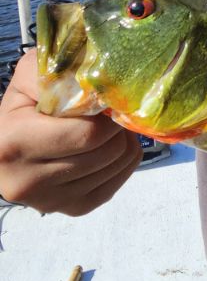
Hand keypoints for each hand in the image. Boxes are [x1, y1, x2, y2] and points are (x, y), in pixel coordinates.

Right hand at [0, 50, 141, 215]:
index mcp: (15, 143)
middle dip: (116, 127)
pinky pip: (116, 186)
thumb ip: (61, 70)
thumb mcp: (31, 74)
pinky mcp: (70, 210)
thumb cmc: (21, 106)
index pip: (87, 134)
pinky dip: (120, 163)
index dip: (107, 114)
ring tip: (106, 129)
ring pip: (114, 168)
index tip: (107, 100)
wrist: (3, 145)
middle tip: (109, 113)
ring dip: (121, 143)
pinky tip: (106, 148)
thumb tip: (102, 81)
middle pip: (105, 152)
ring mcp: (50, 202)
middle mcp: (27, 181)